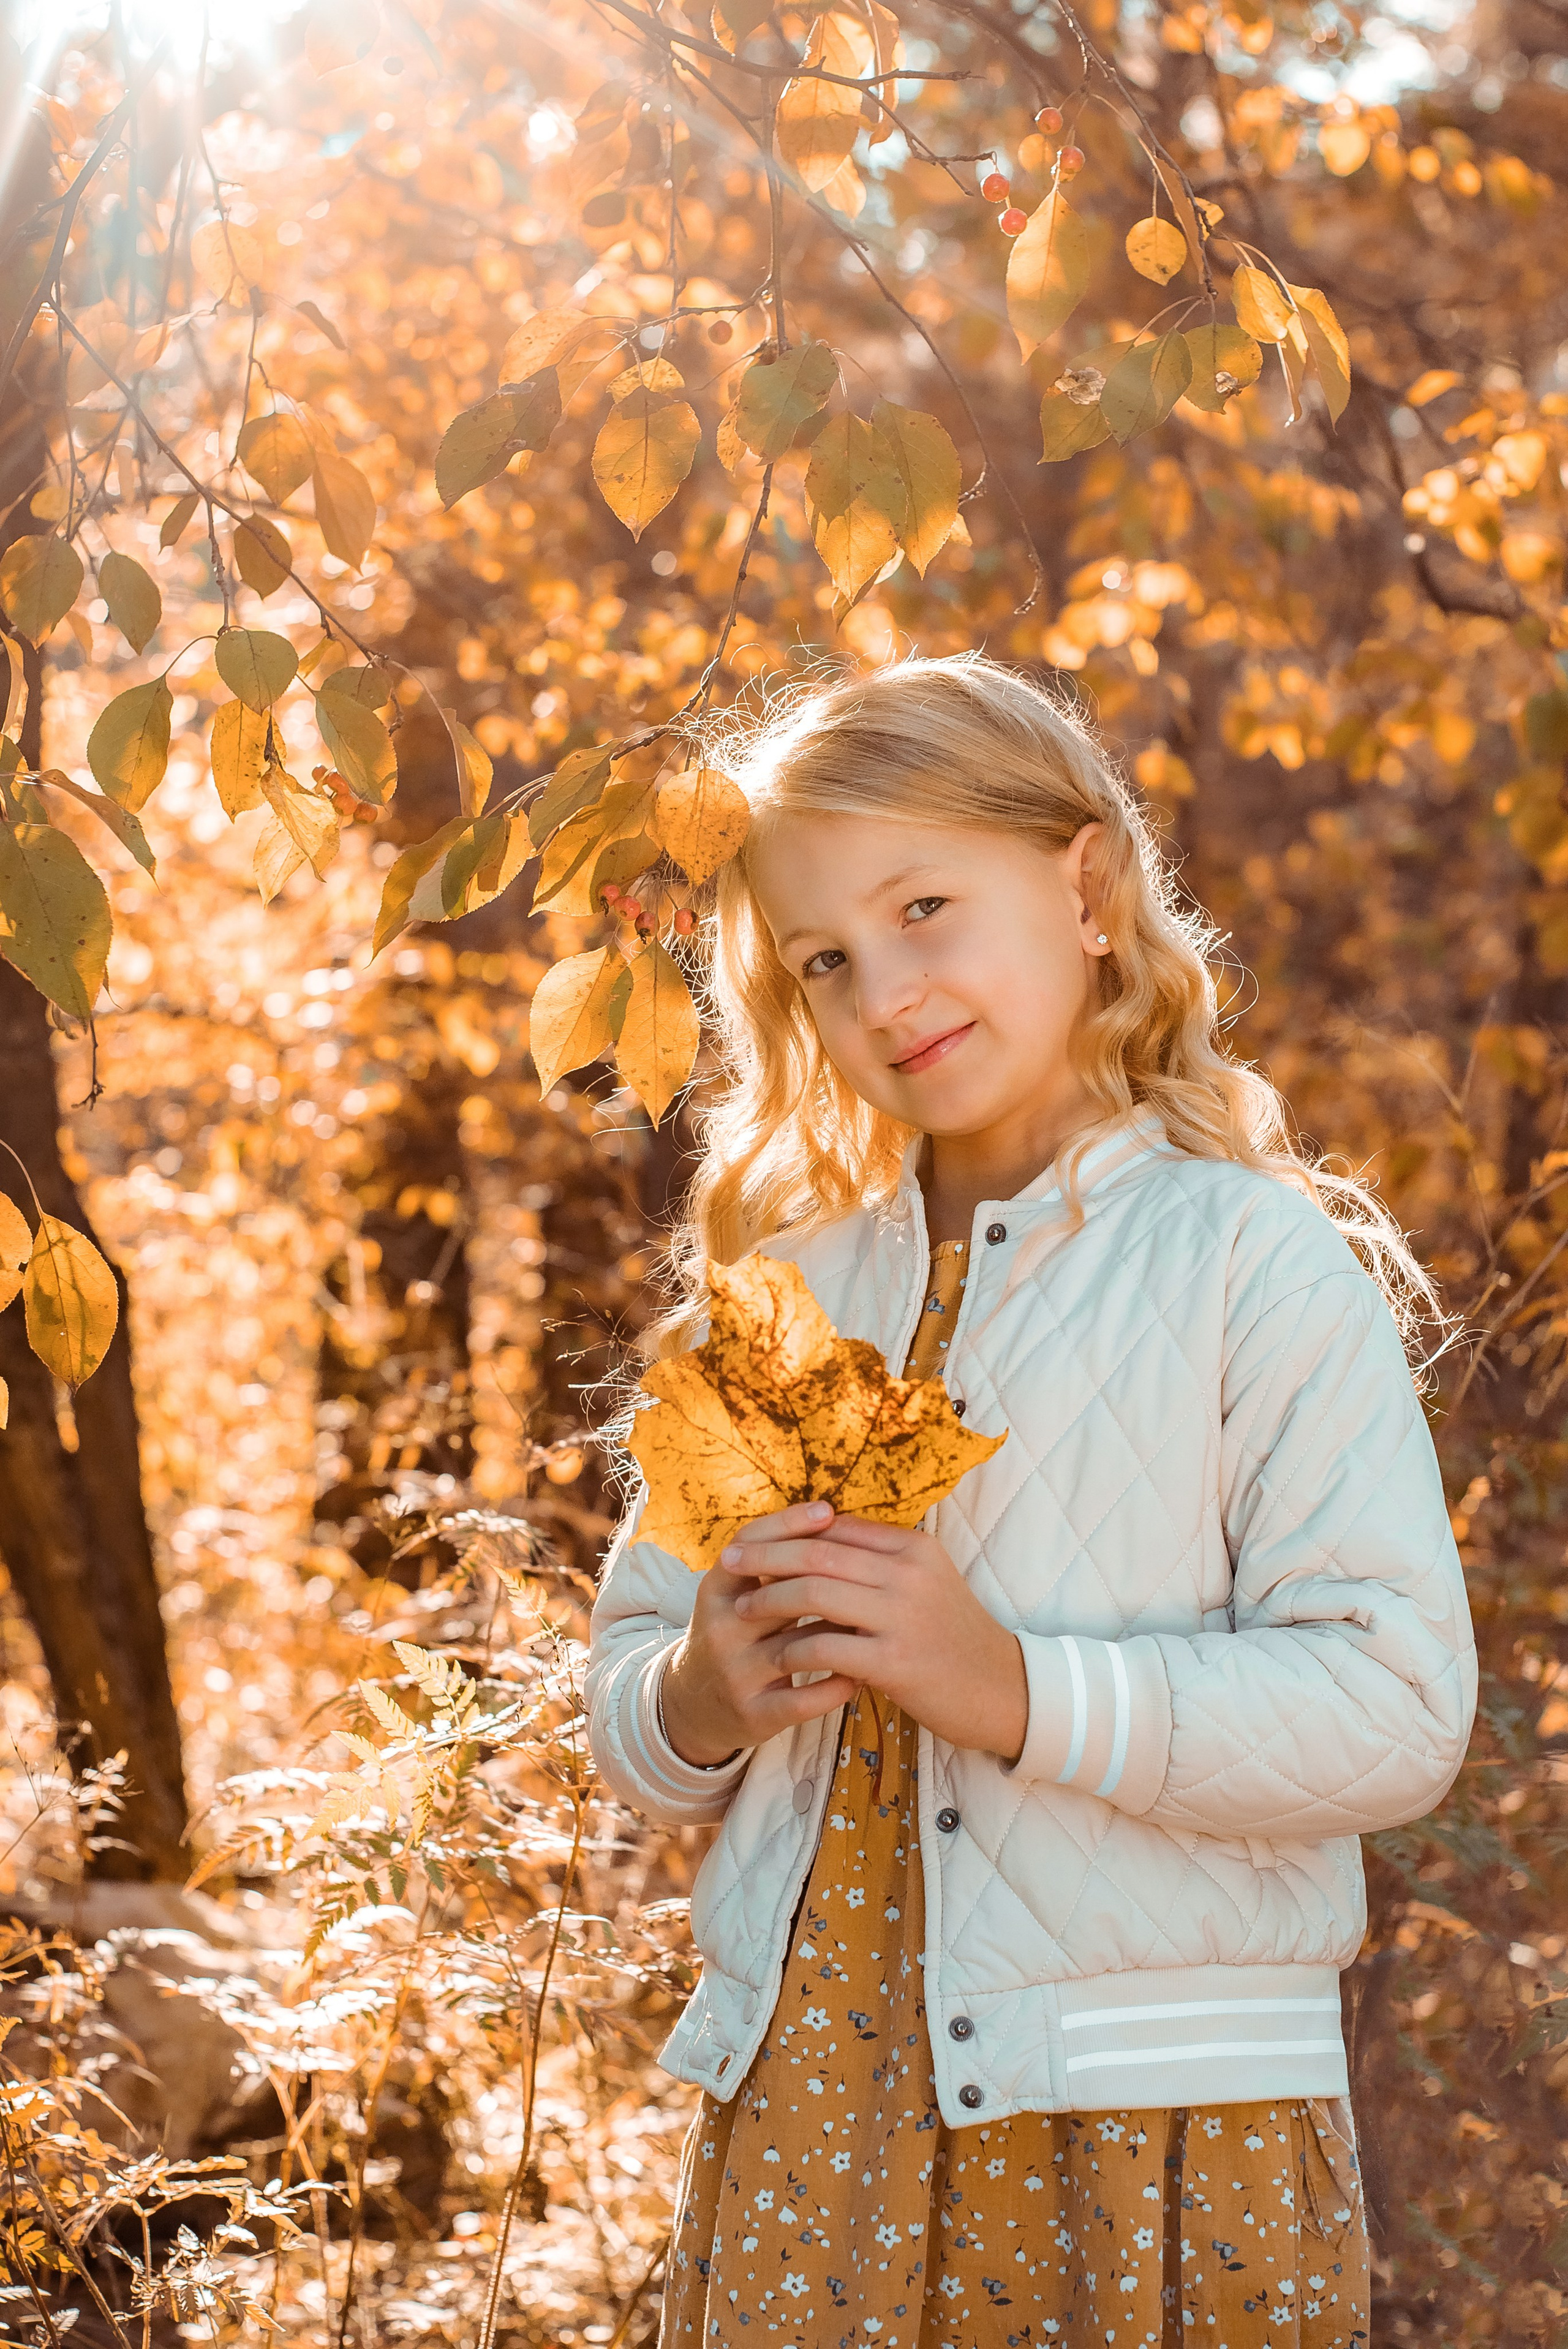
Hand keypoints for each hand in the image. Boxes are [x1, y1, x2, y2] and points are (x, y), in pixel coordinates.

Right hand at [658, 1500, 869, 1766]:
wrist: (696, 1705)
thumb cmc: (737, 1635)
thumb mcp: (739, 1595)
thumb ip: (775, 1564)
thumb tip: (835, 1517)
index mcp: (716, 1590)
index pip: (747, 1545)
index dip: (786, 1524)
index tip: (828, 1509)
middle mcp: (720, 1629)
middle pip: (777, 1594)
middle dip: (828, 1581)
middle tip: (874, 1570)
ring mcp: (736, 1673)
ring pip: (798, 1647)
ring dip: (843, 1636)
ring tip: (879, 1622)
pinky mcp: (754, 1713)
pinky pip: (804, 1698)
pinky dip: (837, 1686)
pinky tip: (862, 1675)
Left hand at [719, 1501, 1028, 1763]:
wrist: (1002, 1690)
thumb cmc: (953, 1636)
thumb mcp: (924, 1583)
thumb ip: (879, 1562)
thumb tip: (815, 1543)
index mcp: (913, 1548)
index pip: (837, 1527)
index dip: (789, 1531)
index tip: (753, 1538)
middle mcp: (908, 1574)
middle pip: (818, 1552)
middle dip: (766, 1556)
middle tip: (730, 1562)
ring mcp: (902, 1617)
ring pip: (815, 1593)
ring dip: (770, 1600)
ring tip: (744, 1609)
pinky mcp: (895, 1662)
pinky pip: (826, 1646)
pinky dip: (795, 1648)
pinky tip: (778, 1654)